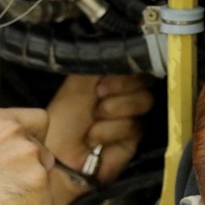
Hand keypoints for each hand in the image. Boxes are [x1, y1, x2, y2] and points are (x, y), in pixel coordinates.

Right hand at [0, 108, 54, 204]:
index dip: (37, 140)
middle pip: (44, 155)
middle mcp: (16, 132)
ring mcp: (30, 156)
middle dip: (30, 176)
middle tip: (2, 194)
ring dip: (27, 198)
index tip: (27, 157)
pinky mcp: (39, 184)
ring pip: (44, 183)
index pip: (37, 119)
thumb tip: (6, 158)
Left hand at [45, 75, 153, 189]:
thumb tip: (121, 48)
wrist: (58, 155)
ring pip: (143, 102)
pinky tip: (94, 140)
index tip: (102, 81)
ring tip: (92, 122)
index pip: (137, 66)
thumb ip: (99, 65)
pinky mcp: (135, 140)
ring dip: (112, 110)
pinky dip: (109, 131)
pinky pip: (134, 126)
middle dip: (119, 88)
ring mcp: (132, 117)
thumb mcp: (77, 84)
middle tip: (98, 97)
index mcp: (111, 80)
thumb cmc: (63, 119)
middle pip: (146, 82)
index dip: (125, 71)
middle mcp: (125, 97)